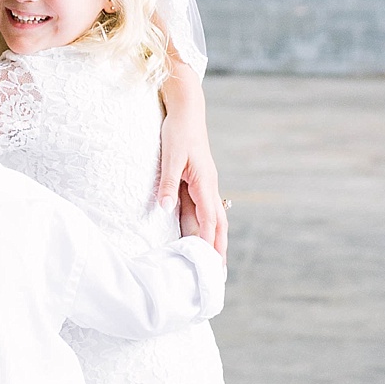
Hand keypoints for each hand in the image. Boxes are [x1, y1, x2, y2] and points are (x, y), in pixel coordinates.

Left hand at [159, 65, 227, 256]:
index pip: (210, 219)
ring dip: (213, 239)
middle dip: (218, 247)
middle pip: (217, 223)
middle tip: (219, 273)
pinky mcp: (196, 182)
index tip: (209, 262)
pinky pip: (201, 209)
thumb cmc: (178, 131)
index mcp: (205, 183)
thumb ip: (167, 183)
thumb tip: (165, 209)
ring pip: (212, 218)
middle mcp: (208, 187)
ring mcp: (204, 185)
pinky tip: (196, 237)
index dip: (209, 241)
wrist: (186, 110)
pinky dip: (202, 226)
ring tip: (213, 261)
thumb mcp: (170, 157)